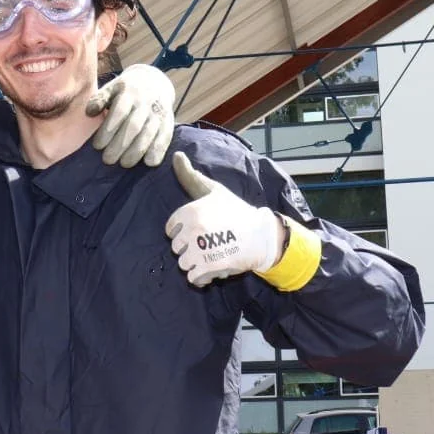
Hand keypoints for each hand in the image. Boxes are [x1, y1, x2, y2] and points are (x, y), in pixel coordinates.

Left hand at [86, 64, 174, 166]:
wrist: (155, 81)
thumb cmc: (126, 90)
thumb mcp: (112, 88)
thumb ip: (100, 99)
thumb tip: (89, 112)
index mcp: (129, 92)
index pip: (119, 112)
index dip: (108, 130)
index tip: (97, 146)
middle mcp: (146, 102)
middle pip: (134, 125)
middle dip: (120, 144)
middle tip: (108, 160)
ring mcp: (158, 112)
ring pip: (149, 133)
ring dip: (137, 150)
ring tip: (125, 164)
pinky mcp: (168, 121)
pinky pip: (166, 136)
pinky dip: (159, 150)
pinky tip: (149, 162)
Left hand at [165, 152, 283, 285]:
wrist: (262, 235)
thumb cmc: (236, 211)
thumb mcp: (214, 190)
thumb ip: (191, 176)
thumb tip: (176, 155)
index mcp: (190, 211)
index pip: (170, 229)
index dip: (184, 231)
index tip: (201, 229)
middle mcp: (192, 229)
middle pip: (176, 248)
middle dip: (191, 248)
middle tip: (210, 243)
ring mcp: (199, 249)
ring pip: (183, 264)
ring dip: (196, 263)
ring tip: (213, 255)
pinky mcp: (209, 267)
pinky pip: (193, 278)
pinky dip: (201, 278)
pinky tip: (213, 269)